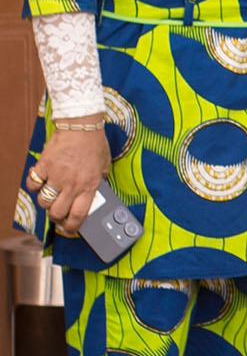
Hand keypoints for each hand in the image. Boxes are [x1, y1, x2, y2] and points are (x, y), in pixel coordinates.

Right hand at [29, 120, 110, 236]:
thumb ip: (100, 180)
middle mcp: (72, 184)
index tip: (70, 229)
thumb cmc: (95, 144)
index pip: (78, 214)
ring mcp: (56, 176)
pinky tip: (41, 181)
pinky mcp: (44, 166)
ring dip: (46, 202)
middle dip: (56, 217)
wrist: (81, 125)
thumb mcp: (105, 164)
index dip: (72, 226)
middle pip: (57, 212)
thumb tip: (96, 192)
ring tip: (51, 196)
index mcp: (89, 185)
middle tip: (58, 213)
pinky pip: (33, 184)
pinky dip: (34, 185)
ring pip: (43, 201)